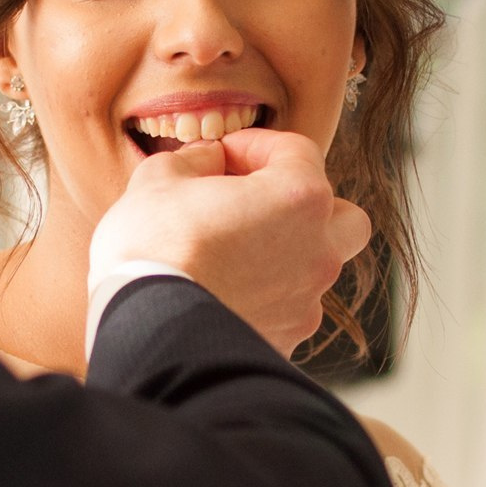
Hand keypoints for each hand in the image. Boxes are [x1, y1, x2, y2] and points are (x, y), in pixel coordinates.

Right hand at [88, 129, 370, 356]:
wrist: (143, 331)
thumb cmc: (151, 248)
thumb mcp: (160, 178)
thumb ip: (195, 158)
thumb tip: (209, 160)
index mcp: (299, 197)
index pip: (297, 151)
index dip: (255, 145)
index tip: (223, 155)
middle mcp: (318, 251)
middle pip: (341, 217)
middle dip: (306, 205)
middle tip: (258, 203)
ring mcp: (307, 301)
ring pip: (316, 269)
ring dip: (286, 254)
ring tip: (235, 253)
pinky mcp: (287, 341)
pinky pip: (289, 310)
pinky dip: (267, 298)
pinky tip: (225, 293)